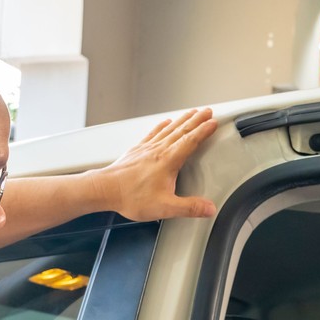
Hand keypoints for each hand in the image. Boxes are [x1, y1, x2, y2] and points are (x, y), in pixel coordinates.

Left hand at [96, 108, 218, 221]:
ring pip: (169, 129)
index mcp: (168, 161)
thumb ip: (189, 207)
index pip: (191, 141)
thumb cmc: (130, 196)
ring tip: (192, 112)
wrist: (106, 189)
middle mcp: (158, 150)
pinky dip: (162, 126)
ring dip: (182, 119)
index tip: (213, 123)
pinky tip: (164, 123)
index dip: (204, 131)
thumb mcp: (165, 207)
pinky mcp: (137, 150)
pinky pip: (153, 133)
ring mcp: (147, 148)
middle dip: (197, 119)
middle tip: (207, 111)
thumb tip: (208, 208)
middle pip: (182, 130)